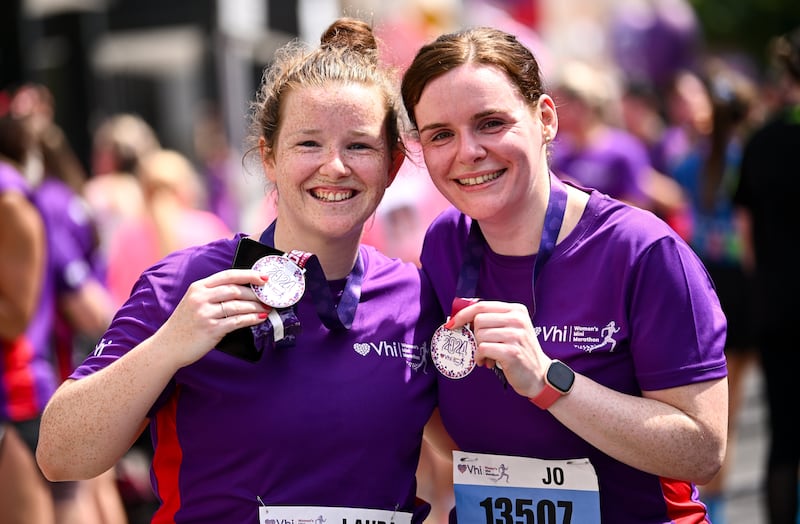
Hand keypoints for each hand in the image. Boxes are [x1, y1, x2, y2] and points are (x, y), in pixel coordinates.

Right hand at [155, 268, 270, 367]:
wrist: (168, 346)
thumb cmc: (185, 324)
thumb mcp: (194, 302)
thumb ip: (213, 294)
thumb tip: (243, 291)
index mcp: (198, 287)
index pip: (228, 275)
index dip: (248, 275)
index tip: (263, 278)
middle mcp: (201, 298)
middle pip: (236, 290)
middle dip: (256, 294)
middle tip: (268, 297)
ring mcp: (205, 314)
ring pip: (238, 305)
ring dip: (256, 307)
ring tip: (267, 308)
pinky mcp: (211, 329)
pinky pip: (237, 321)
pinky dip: (251, 319)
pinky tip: (259, 318)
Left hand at [447, 300, 550, 397]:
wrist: (538, 375)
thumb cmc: (519, 351)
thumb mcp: (510, 329)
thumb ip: (491, 320)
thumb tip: (460, 317)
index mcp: (516, 310)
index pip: (482, 306)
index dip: (463, 314)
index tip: (452, 324)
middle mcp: (517, 320)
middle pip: (478, 320)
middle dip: (475, 335)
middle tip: (482, 346)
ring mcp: (516, 335)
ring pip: (479, 335)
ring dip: (478, 349)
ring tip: (488, 356)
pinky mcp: (512, 352)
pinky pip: (482, 349)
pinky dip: (480, 357)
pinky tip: (487, 362)